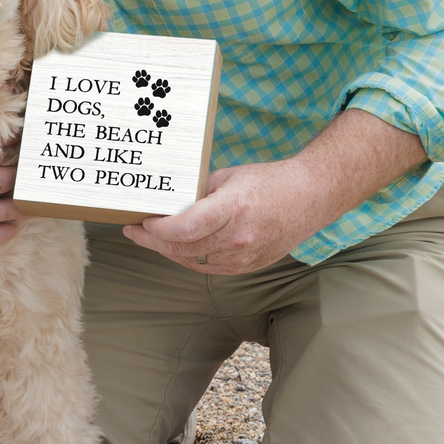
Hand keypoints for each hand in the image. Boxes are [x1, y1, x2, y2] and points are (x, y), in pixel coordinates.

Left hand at [123, 109, 427, 274]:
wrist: (310, 197)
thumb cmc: (268, 181)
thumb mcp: (228, 176)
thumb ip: (197, 192)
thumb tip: (166, 202)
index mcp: (233, 209)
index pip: (185, 229)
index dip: (157, 230)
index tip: (141, 221)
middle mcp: (239, 238)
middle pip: (183, 248)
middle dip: (153, 241)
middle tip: (133, 230)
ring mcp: (245, 256)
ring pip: (193, 261)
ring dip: (167, 251)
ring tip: (148, 238)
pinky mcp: (248, 266)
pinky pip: (209, 268)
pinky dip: (188, 258)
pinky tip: (174, 247)